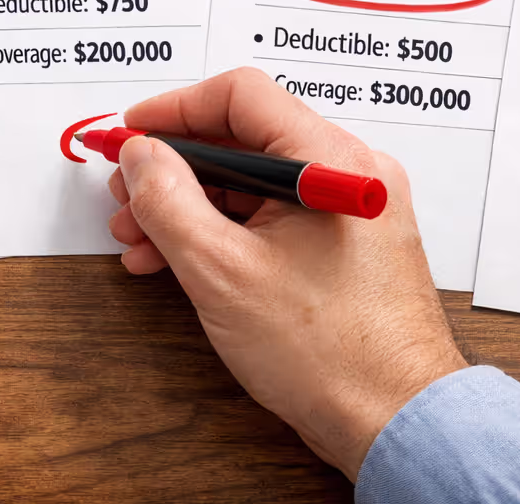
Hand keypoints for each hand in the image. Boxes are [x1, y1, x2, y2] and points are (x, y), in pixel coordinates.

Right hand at [106, 68, 465, 480]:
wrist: (394, 423)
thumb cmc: (331, 355)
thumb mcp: (222, 272)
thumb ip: (169, 201)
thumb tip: (140, 155)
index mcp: (331, 159)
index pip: (240, 95)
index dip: (173, 110)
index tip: (129, 135)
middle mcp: (350, 172)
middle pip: (243, 138)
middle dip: (173, 167)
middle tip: (125, 194)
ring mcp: (349, 209)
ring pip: (253, 182)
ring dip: (190, 204)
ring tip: (140, 240)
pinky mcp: (344, 244)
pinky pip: (273, 217)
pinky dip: (223, 230)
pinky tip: (178, 260)